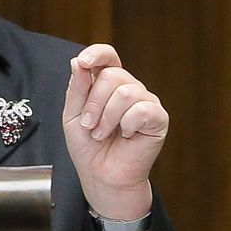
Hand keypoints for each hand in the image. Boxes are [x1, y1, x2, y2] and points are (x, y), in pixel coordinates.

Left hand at [62, 44, 167, 218]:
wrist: (101, 176)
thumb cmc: (88, 147)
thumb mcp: (73, 116)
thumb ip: (76, 89)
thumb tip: (79, 62)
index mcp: (108, 85)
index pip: (108, 57)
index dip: (97, 54)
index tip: (85, 62)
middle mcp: (129, 88)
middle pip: (112, 76)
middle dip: (94, 103)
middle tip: (90, 126)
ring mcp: (145, 101)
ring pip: (125, 92)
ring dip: (107, 117)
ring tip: (102, 134)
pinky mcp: (158, 118)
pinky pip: (142, 109)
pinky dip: (127, 124)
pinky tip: (126, 135)